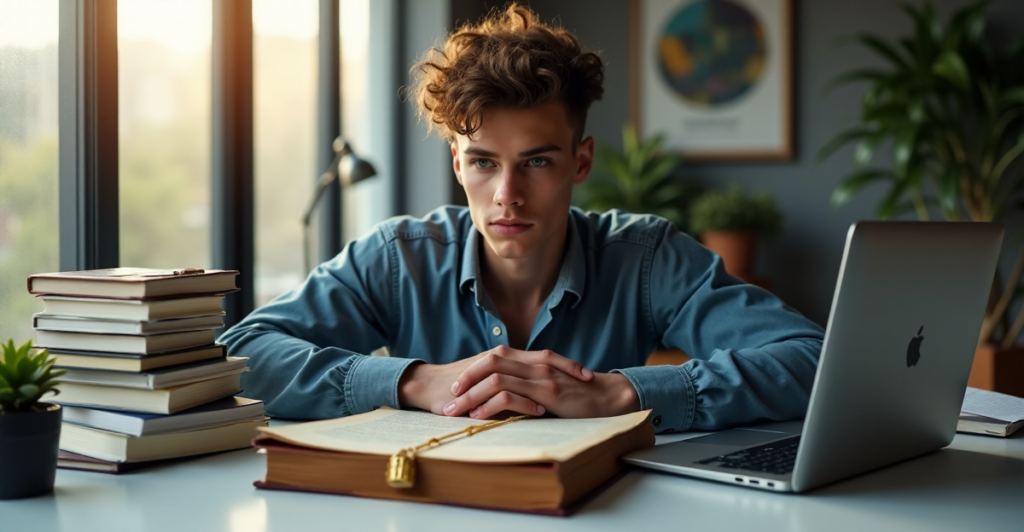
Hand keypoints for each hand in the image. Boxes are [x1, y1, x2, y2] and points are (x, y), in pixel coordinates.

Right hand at [397, 345, 593, 415]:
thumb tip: (536, 392)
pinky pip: (506, 392)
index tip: (587, 373)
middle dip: (567, 368)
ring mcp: (490, 370)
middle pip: (542, 358)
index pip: (542, 355)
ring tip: (572, 394)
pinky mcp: (479, 387)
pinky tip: (540, 409)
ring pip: (527, 372)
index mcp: (506, 355)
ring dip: (551, 383)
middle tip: (589, 380)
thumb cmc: (460, 385)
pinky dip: (525, 401)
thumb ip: (512, 381)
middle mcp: (501, 358)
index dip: (566, 363)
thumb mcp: (490, 379)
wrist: (427, 386)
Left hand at [443, 346, 639, 419]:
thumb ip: (531, 386)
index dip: (474, 368)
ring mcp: (540, 376)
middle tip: (450, 395)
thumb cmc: (581, 396)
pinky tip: (479, 415)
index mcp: (534, 360)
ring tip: (456, 410)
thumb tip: (508, 398)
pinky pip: (510, 394)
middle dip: (466, 378)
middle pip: (489, 362)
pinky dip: (490, 404)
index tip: (459, 385)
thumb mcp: (551, 386)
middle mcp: (534, 363)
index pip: (496, 356)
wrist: (609, 396)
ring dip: (471, 395)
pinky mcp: (546, 392)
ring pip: (494, 378)